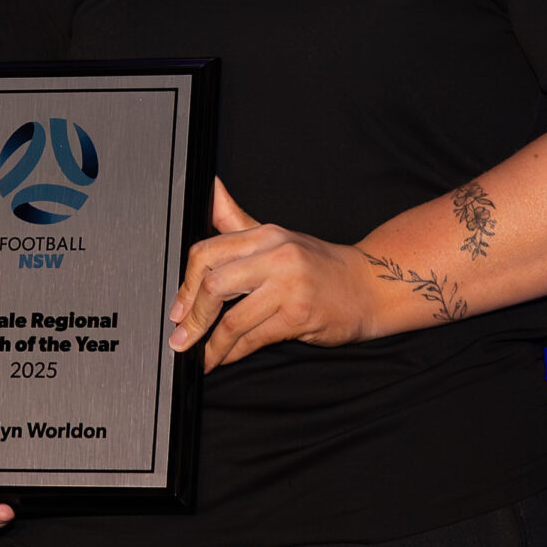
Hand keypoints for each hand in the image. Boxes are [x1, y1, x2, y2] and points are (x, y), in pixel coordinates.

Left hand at [168, 180, 388, 370]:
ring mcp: (289, 285)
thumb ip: (236, 220)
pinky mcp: (299, 314)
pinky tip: (226, 358)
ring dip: (210, 343)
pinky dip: (234, 353)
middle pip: (214, 284)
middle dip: (193, 316)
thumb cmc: (318, 265)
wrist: (369, 286)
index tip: (178, 308)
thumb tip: (210, 188)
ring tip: (200, 355)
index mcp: (264, 234)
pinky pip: (254, 338)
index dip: (185, 285)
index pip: (207, 253)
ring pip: (232, 317)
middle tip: (182, 337)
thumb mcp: (277, 237)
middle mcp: (275, 254)